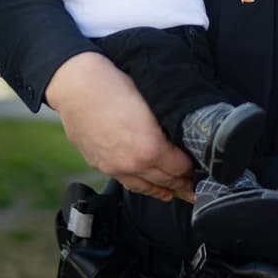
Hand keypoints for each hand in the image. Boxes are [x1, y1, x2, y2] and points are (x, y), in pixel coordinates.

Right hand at [46, 53, 195, 202]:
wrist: (76, 85)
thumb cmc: (113, 84)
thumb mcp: (152, 101)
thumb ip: (168, 124)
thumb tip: (183, 134)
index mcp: (150, 148)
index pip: (181, 168)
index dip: (193, 167)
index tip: (201, 165)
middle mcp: (132, 164)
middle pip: (166, 181)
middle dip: (183, 184)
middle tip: (196, 185)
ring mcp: (114, 167)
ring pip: (146, 187)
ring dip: (165, 190)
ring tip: (179, 193)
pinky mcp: (100, 165)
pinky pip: (127, 183)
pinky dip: (143, 187)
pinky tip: (151, 187)